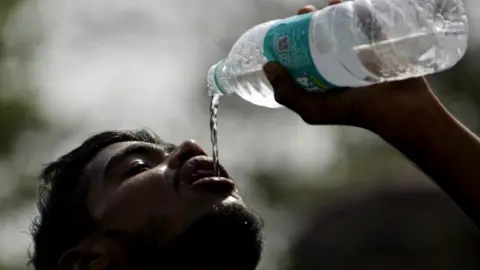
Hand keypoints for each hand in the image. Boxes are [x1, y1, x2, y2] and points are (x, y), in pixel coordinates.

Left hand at [263, 2, 434, 130]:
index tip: (285, 27)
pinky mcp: (377, 41)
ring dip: (330, 11)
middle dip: (308, 21)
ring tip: (325, 5)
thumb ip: (288, 94)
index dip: (291, 40)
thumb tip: (268, 65)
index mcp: (322, 78)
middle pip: (319, 36)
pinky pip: (365, 19)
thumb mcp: (313, 110)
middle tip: (304, 12)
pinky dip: (356, 6)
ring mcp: (358, 52)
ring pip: (340, 26)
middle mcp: (338, 64)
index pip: (302, 55)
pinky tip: (343, 1)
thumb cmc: (354, 111)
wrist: (398, 107)